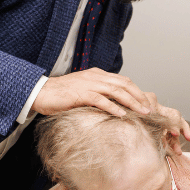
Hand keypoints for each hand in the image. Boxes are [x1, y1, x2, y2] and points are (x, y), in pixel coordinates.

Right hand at [31, 69, 189, 154]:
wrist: (40, 93)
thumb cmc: (60, 96)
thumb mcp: (82, 92)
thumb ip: (97, 95)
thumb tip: (112, 107)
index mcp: (97, 75)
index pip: (122, 81)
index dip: (136, 91)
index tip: (145, 103)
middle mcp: (95, 77)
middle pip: (124, 84)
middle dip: (139, 96)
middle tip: (149, 109)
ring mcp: (88, 84)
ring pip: (116, 91)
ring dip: (131, 102)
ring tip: (141, 112)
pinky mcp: (80, 94)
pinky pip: (101, 100)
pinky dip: (113, 108)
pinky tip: (122, 115)